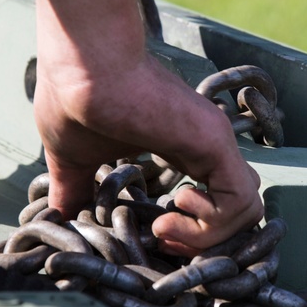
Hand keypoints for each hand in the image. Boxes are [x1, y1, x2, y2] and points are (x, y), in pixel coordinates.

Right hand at [34, 30, 262, 254]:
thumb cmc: (74, 99)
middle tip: (164, 238)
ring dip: (206, 236)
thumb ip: (75, 188)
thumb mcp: (73, 158)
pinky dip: (211, 225)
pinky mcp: (215, 144)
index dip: (193, 230)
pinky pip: (241, 204)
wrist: (83, 67)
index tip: (156, 233)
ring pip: (246, 212)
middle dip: (204, 240)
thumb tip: (60, 217)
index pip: (215, 198)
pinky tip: (171, 211)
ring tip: (164, 226)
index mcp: (181, 147)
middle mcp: (206, 145)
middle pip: (238, 210)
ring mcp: (215, 143)